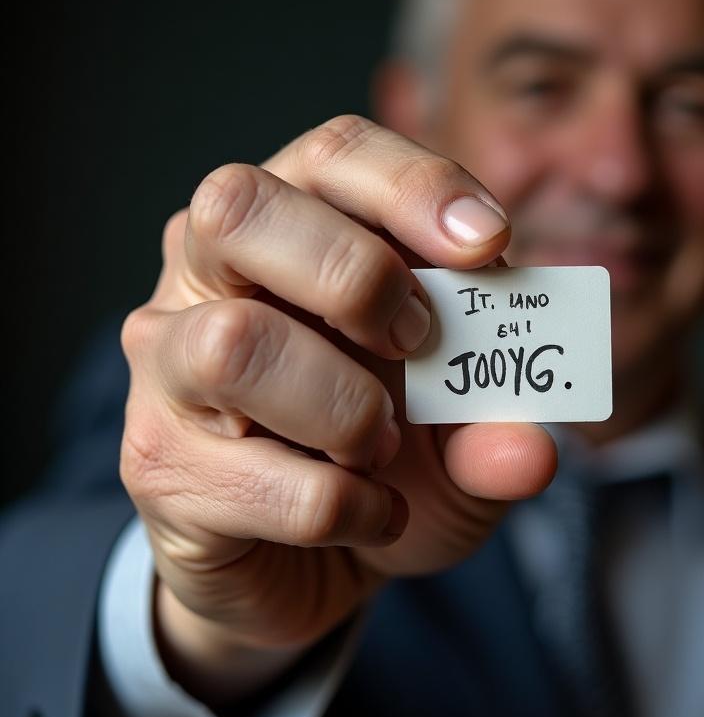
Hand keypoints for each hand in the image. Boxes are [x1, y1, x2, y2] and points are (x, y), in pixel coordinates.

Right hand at [119, 116, 556, 707]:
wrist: (314, 561)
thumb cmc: (387, 462)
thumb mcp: (462, 436)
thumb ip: (497, 423)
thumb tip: (530, 449)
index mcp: (293, 229)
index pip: (334, 156)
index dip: (413, 185)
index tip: (489, 241)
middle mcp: (208, 277)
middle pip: (241, 209)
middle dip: (355, 274)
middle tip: (418, 342)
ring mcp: (167, 367)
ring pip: (234, 343)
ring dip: (344, 406)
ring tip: (382, 447)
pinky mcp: (160, 464)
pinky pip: (257, 476)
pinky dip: (347, 505)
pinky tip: (374, 515)